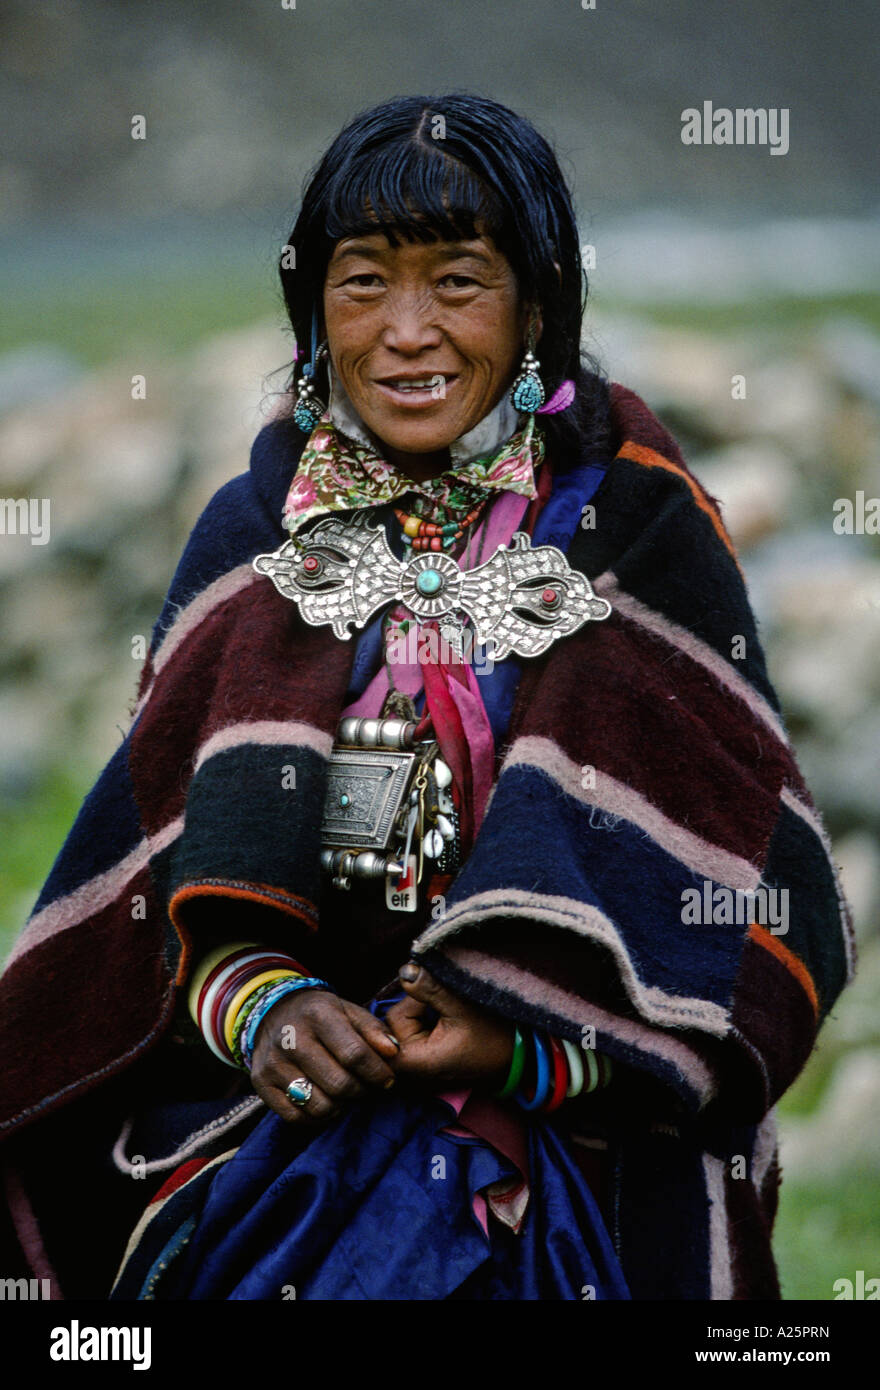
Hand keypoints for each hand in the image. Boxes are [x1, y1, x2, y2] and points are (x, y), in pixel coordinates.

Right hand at [249, 989, 399, 1124]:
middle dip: (361, 1091)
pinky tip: (325, 1100)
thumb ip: (374, 1031)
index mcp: (318, 1014)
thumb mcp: (349, 1011)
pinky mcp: (261, 1083)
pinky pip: (296, 1117)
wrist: (273, 1013)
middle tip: (365, 1087)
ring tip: (344, 1093)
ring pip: (319, 1105)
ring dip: (340, 1105)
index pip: (354, 1054)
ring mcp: (273, 1062)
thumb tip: (393, 1053)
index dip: (377, 1072)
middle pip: (339, 1084)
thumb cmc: (321, 1016)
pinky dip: (316, 1116)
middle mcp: (291, 1037)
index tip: (387, 1079)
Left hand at [385, 962, 513, 1090]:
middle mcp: (413, 1067)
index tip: (434, 1000)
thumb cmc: (495, 1035)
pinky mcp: (429, 1055)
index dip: (410, 1004)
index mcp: (415, 1062)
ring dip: (426, 1009)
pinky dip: (430, 1017)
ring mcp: (421, 1062)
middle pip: (397, 1021)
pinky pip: (418, 1027)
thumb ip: (429, 987)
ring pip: (408, 1021)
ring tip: (453, 1012)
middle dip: (419, 1005)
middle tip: (448, 1005)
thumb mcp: (461, 1006)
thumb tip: (404, 971)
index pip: (391, 1022)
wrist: (524, 1055)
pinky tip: (451, 1019)